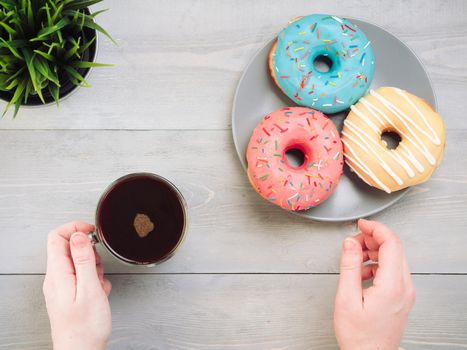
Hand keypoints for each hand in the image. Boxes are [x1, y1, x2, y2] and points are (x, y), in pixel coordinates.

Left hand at [43, 221, 111, 349]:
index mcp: (58, 273)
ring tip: (98, 284)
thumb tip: (78, 235)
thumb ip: (83, 259)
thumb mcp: (89, 289)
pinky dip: (94, 280)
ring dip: (93, 268)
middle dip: (89, 252)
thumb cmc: (85, 327)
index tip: (92, 232)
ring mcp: (62, 286)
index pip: (57, 237)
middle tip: (98, 265)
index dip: (75, 228)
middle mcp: (56, 278)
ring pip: (78, 262)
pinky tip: (98, 293)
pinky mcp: (70, 294)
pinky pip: (82, 276)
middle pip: (69, 248)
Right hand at [334, 219, 415, 349]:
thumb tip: (349, 243)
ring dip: (375, 250)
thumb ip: (349, 266)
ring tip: (355, 256)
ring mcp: (405, 292)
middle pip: (395, 248)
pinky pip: (393, 270)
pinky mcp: (401, 296)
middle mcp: (404, 287)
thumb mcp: (346, 298)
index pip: (391, 243)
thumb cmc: (359, 335)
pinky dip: (377, 263)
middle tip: (353, 240)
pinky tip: (361, 271)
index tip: (361, 224)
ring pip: (394, 258)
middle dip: (373, 238)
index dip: (376, 228)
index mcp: (393, 285)